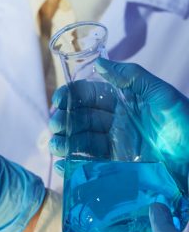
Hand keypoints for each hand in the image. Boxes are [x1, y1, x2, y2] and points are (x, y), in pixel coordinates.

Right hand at [49, 59, 188, 192]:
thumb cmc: (185, 122)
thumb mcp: (161, 94)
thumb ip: (131, 77)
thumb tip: (100, 64)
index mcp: (123, 101)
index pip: (89, 95)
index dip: (71, 96)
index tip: (58, 100)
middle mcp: (116, 123)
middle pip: (81, 119)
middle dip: (64, 121)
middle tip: (55, 126)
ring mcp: (116, 145)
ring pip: (82, 142)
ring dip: (65, 142)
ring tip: (56, 145)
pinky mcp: (117, 167)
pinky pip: (91, 164)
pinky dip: (74, 164)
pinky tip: (64, 163)